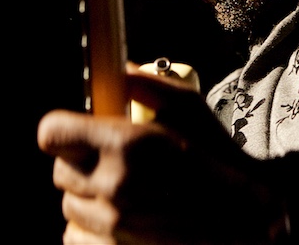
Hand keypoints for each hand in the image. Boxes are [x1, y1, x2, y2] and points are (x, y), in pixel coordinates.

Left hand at [38, 67, 286, 243]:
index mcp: (127, 145)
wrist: (247, 218)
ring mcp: (112, 225)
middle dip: (80, 161)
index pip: (51, 133)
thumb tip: (121, 70)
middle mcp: (114, 186)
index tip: (76, 129)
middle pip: (59, 170)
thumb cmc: (221, 160)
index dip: (63, 129)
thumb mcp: (190, 108)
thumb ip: (149, 84)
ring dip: (88, 196)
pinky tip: (120, 217)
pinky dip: (91, 228)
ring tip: (122, 191)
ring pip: (68, 205)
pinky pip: (75, 236)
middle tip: (110, 159)